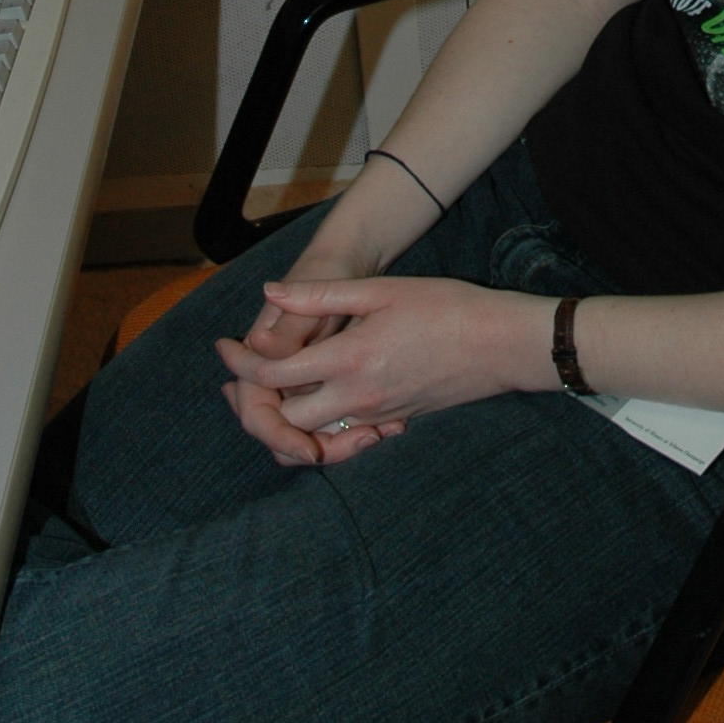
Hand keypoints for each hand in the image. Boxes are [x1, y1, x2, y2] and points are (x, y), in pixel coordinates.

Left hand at [214, 274, 545, 467]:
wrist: (499, 345)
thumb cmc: (445, 307)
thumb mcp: (380, 290)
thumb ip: (320, 295)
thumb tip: (269, 294)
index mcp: (348, 358)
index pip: (274, 375)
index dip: (240, 365)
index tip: (224, 349)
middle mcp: (357, 396)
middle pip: (285, 417)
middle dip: (256, 402)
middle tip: (241, 377)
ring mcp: (376, 413)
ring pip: (312, 431)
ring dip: (286, 415)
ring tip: (271, 388)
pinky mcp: (393, 420)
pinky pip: (343, 432)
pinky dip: (320, 421)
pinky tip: (316, 395)